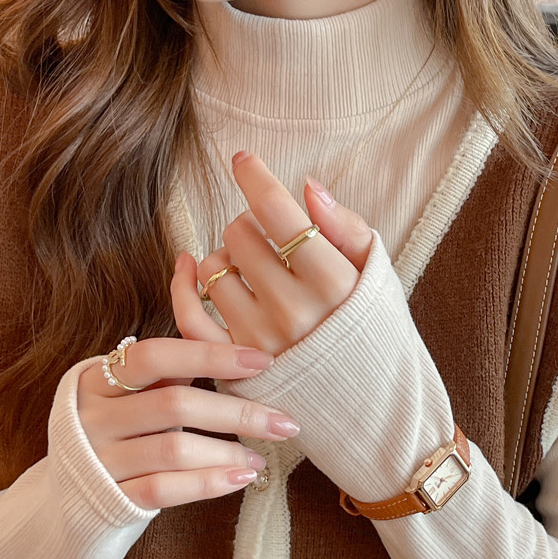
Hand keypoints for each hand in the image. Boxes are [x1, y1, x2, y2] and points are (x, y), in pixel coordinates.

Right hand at [76, 262, 302, 510]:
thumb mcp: (133, 384)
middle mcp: (94, 416)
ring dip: (228, 450)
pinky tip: (241, 477)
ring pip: (173, 449)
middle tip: (286, 420)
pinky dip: (208, 483)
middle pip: (174, 403)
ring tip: (265, 454)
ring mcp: (99, 460)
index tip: (264, 361)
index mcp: (100, 377)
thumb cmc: (120, 425)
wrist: (67, 502)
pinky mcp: (109, 501)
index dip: (211, 356)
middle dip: (238, 411)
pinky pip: (163, 490)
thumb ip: (169, 345)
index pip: (156, 357)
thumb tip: (191, 260)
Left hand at [171, 154, 373, 355]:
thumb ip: (345, 227)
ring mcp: (260, 340)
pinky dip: (183, 285)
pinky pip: (190, 316)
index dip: (255, 177)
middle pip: (239, 233)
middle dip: (250, 223)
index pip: (278, 212)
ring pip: (212, 268)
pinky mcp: (235, 365)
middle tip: (270, 237)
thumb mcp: (374, 271)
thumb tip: (308, 187)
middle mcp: (292, 310)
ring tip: (251, 266)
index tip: (243, 160)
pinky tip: (190, 267)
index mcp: (332, 281)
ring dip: (226, 255)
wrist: (370, 398)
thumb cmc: (374, 326)